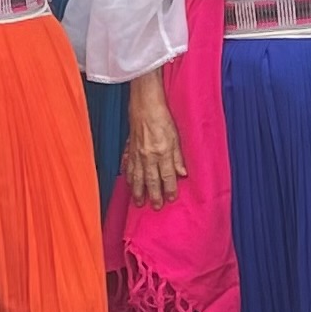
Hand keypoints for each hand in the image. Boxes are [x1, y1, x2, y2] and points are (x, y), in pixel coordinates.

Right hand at [123, 80, 183, 208]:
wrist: (144, 104)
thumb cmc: (162, 117)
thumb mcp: (176, 136)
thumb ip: (178, 157)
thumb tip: (183, 173)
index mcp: (162, 153)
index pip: (167, 176)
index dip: (170, 189)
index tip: (171, 199)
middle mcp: (148, 156)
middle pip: (151, 180)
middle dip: (153, 195)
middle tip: (155, 207)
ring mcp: (136, 153)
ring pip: (137, 177)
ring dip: (138, 191)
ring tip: (138, 202)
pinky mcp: (129, 148)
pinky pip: (127, 166)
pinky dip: (127, 176)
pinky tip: (128, 182)